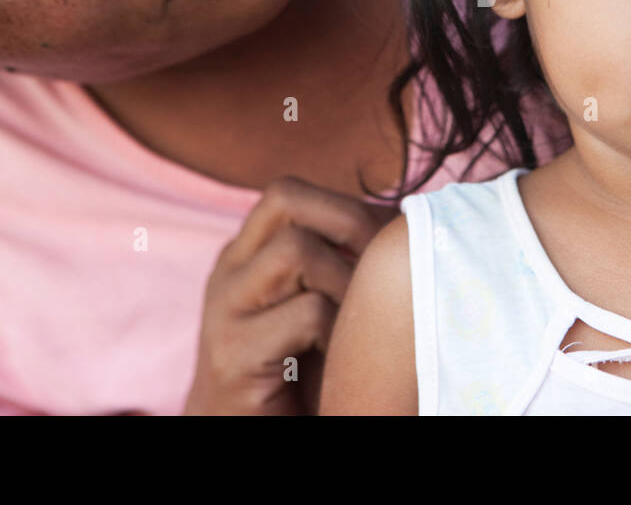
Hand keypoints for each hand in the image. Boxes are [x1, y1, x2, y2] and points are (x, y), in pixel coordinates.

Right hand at [181, 176, 395, 414]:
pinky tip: (340, 362)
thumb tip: (406, 219)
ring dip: (346, 280)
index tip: (385, 247)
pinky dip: (339, 334)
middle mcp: (227, 272)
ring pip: (296, 249)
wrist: (243, 438)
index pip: (287, 191)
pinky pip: (308, 313)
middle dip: (350, 224)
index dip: (345, 207)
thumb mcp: (316, 305)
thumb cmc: (298, 373)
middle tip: (382, 270)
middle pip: (284, 197)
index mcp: (244, 256)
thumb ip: (337, 262)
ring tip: (359, 321)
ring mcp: (223, 311)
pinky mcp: (232, 356)